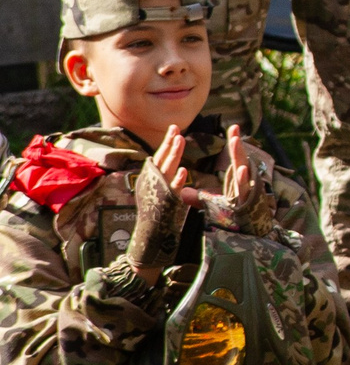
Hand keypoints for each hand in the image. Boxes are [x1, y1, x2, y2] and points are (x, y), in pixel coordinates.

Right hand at [122, 126, 191, 284]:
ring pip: (166, 171)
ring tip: (180, 140)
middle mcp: (151, 184)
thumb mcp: (157, 192)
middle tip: (177, 128)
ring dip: (173, 155)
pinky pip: (172, 191)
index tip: (174, 128)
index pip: (159, 157)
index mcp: (150, 179)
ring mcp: (157, 193)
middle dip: (169, 144)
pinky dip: (178, 181)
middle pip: (161, 160)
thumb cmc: (155, 214)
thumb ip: (163, 178)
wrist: (149, 236)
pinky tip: (184, 172)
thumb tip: (170, 164)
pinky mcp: (165, 204)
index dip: (166, 143)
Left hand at [194, 125, 275, 237]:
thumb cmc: (233, 220)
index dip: (233, 144)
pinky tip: (242, 169)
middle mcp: (244, 184)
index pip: (234, 158)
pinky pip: (246, 189)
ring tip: (235, 141)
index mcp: (237, 182)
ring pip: (244, 171)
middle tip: (234, 128)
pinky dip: (244, 179)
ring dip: (240, 156)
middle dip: (237, 144)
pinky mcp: (249, 202)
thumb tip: (184, 192)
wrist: (247, 238)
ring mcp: (248, 192)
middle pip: (240, 159)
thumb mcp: (213, 206)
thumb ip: (199, 197)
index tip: (231, 128)